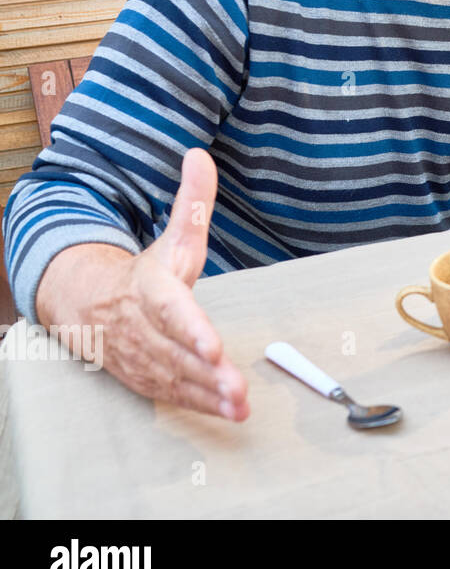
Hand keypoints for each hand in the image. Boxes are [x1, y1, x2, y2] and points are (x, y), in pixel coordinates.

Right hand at [36, 148, 249, 420]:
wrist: (90, 302)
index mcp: (153, 291)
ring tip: (240, 406)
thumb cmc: (147, 270)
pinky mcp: (148, 377)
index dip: (191, 329)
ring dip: (208, 396)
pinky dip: (202, 406)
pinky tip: (231, 414)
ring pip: (177, 379)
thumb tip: (199, 153)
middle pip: (177, 354)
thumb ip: (193, 200)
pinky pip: (175, 395)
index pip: (172, 311)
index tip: (212, 345)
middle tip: (236, 387)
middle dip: (206, 373)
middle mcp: (145, 328)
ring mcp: (143, 356)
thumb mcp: (174, 234)